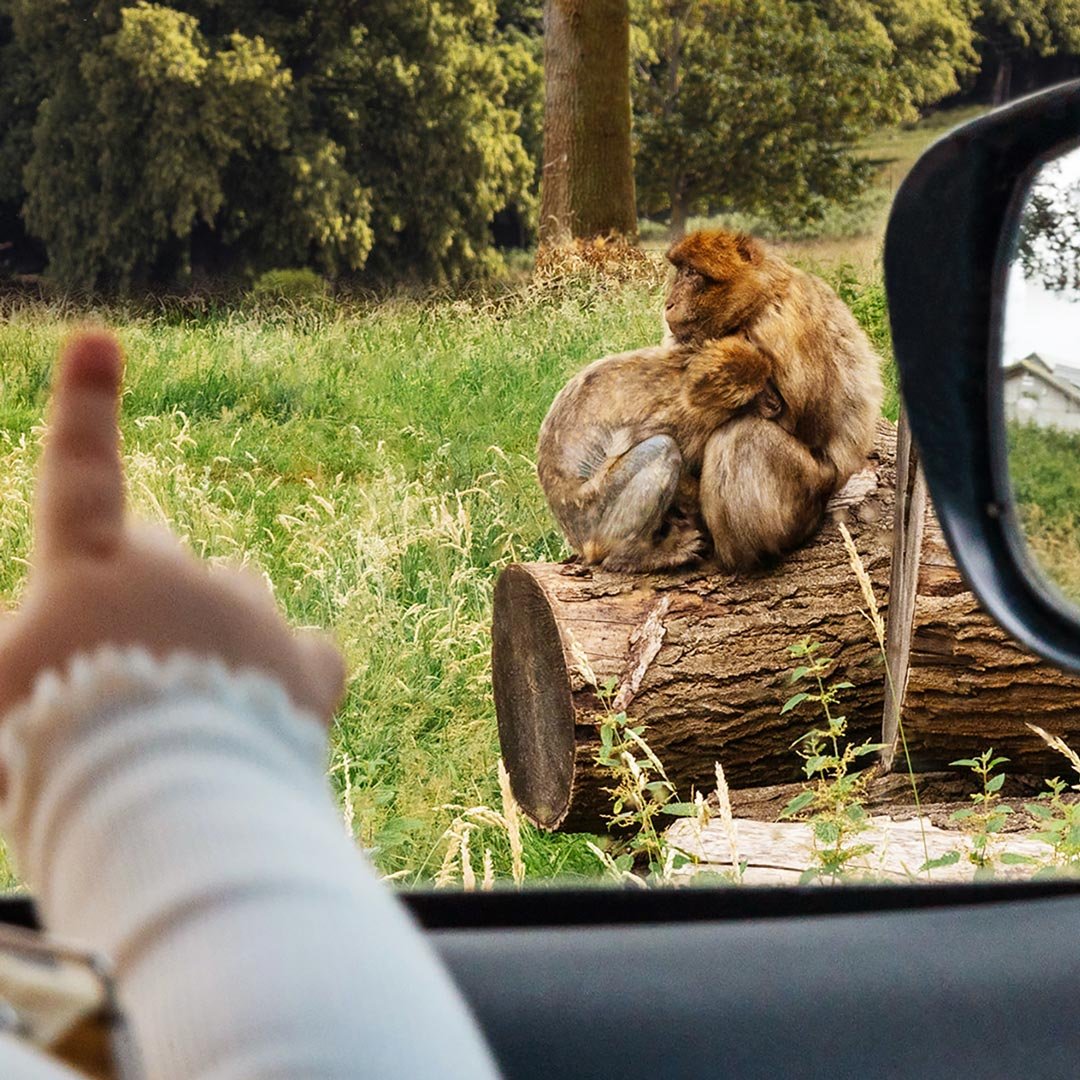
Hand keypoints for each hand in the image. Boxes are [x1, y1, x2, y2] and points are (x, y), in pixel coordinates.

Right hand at [0, 332, 344, 721]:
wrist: (164, 813)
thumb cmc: (55, 754)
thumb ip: (17, 643)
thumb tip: (35, 629)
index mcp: (95, 571)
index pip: (81, 473)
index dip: (85, 406)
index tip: (101, 341)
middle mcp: (183, 573)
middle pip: (163, 558)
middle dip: (144, 600)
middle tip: (121, 680)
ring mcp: (252, 614)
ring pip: (234, 602)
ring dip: (212, 639)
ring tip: (187, 713)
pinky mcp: (308, 664)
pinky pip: (303, 654)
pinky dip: (284, 678)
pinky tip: (264, 714)